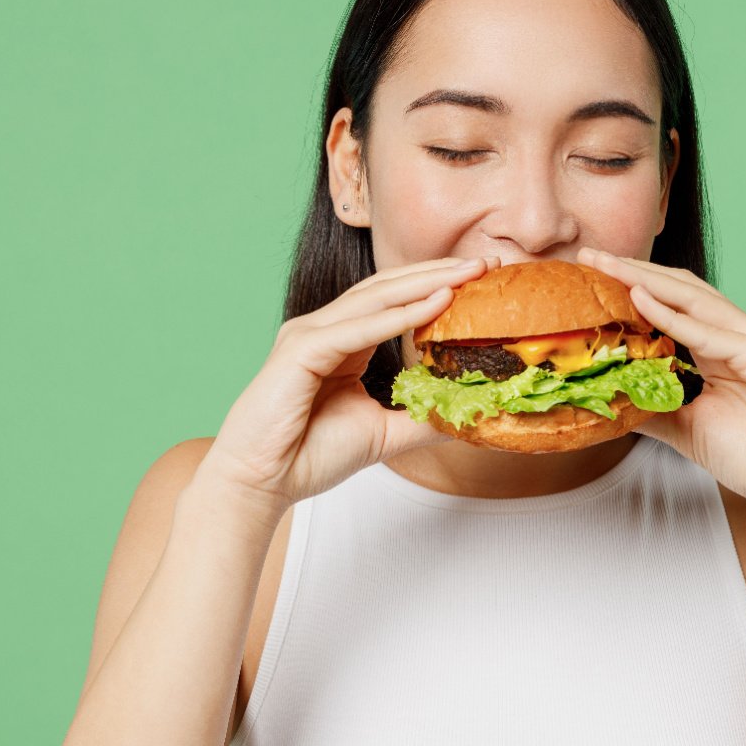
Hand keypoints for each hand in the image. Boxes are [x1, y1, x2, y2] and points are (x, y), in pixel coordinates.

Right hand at [198, 256, 501, 507]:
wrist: (260, 483)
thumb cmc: (309, 456)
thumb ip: (420, 418)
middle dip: (438, 273)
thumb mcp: (383, 434)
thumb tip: (467, 416)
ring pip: (375, 298)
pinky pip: (357, 328)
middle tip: (486, 262)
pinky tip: (434, 304)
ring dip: (425, 283)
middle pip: (388, 287)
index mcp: (339, 342)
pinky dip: (398, 316)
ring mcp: (309, 335)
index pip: (393, 301)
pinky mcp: (301, 352)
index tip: (482, 280)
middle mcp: (323, 330)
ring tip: (467, 274)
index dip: (437, 286)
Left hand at [576, 246, 745, 521]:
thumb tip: (606, 400)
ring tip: (609, 268)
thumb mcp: (686, 429)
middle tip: (590, 256)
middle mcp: (740, 335)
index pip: (672, 304)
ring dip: (648, 282)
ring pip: (695, 301)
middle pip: (680, 291)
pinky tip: (643, 302)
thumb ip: (651, 408)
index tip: (589, 276)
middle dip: (634, 272)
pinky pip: (714, 335)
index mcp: (722, 348)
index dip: (632, 286)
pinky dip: (676, 318)